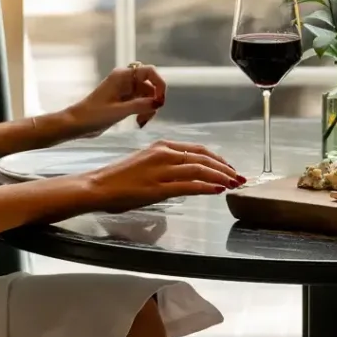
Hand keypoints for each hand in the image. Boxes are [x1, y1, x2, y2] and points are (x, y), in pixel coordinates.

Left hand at [64, 64, 166, 137]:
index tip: (160, 101)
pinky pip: (140, 103)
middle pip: (150, 86)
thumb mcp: (119, 111)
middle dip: (153, 101)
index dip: (159, 84)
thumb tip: (158, 103)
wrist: (77, 124)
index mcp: (123, 76)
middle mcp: (126, 80)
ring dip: (148, 109)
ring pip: (147, 96)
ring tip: (141, 122)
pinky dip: (143, 112)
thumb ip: (140, 105)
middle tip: (148, 117)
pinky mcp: (123, 101)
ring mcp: (125, 90)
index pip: (150, 71)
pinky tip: (138, 122)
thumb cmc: (94, 115)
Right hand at [79, 141, 242, 212]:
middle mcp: (164, 154)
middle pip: (203, 158)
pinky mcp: (158, 188)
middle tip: (238, 177)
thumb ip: (166, 165)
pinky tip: (218, 190)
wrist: (98, 186)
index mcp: (162, 146)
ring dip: (220, 177)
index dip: (217, 158)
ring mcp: (161, 170)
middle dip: (224, 167)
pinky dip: (206, 187)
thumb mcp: (145, 163)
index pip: (197, 149)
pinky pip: (189, 186)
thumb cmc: (118, 178)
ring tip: (233, 184)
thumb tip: (186, 176)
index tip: (228, 167)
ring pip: (200, 170)